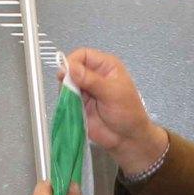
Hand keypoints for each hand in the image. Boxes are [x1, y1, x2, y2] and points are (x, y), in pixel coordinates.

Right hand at [63, 48, 167, 174]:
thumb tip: (70, 68)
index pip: (83, 55)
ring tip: (75, 102)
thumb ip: (91, 80)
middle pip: (72, 69)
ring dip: (66, 92)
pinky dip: (66, 103)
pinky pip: (66, 100)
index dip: (72, 62)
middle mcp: (93, 76)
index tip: (66, 74)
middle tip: (70, 90)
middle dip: (68, 78)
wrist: (127, 138)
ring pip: (67, 85)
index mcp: (105, 66)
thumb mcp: (112, 93)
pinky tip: (72, 108)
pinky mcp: (78, 105)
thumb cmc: (127, 113)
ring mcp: (85, 91)